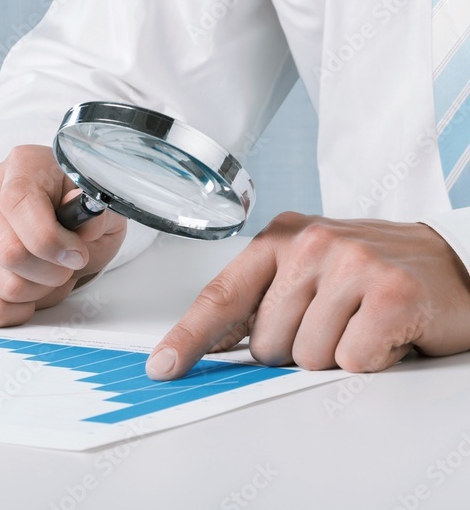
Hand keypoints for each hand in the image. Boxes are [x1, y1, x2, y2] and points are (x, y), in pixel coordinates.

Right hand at [0, 145, 126, 326]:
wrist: (49, 215)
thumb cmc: (72, 211)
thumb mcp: (97, 208)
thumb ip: (95, 214)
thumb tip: (83, 225)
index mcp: (21, 164)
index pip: (19, 204)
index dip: (52, 241)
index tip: (76, 255)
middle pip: (11, 254)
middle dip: (52, 272)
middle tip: (64, 266)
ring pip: (5, 287)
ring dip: (38, 293)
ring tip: (45, 276)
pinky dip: (18, 311)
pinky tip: (26, 291)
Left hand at [146, 212, 469, 379]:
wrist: (452, 266)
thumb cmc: (373, 275)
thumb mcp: (309, 277)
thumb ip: (262, 303)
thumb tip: (209, 347)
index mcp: (280, 238)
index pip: (221, 296)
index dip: (189, 337)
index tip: (164, 366)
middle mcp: (311, 243)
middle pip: (266, 344)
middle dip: (297, 351)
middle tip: (335, 324)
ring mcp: (352, 262)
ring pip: (308, 357)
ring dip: (337, 356)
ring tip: (362, 324)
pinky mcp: (391, 290)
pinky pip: (352, 360)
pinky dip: (371, 359)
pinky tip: (386, 331)